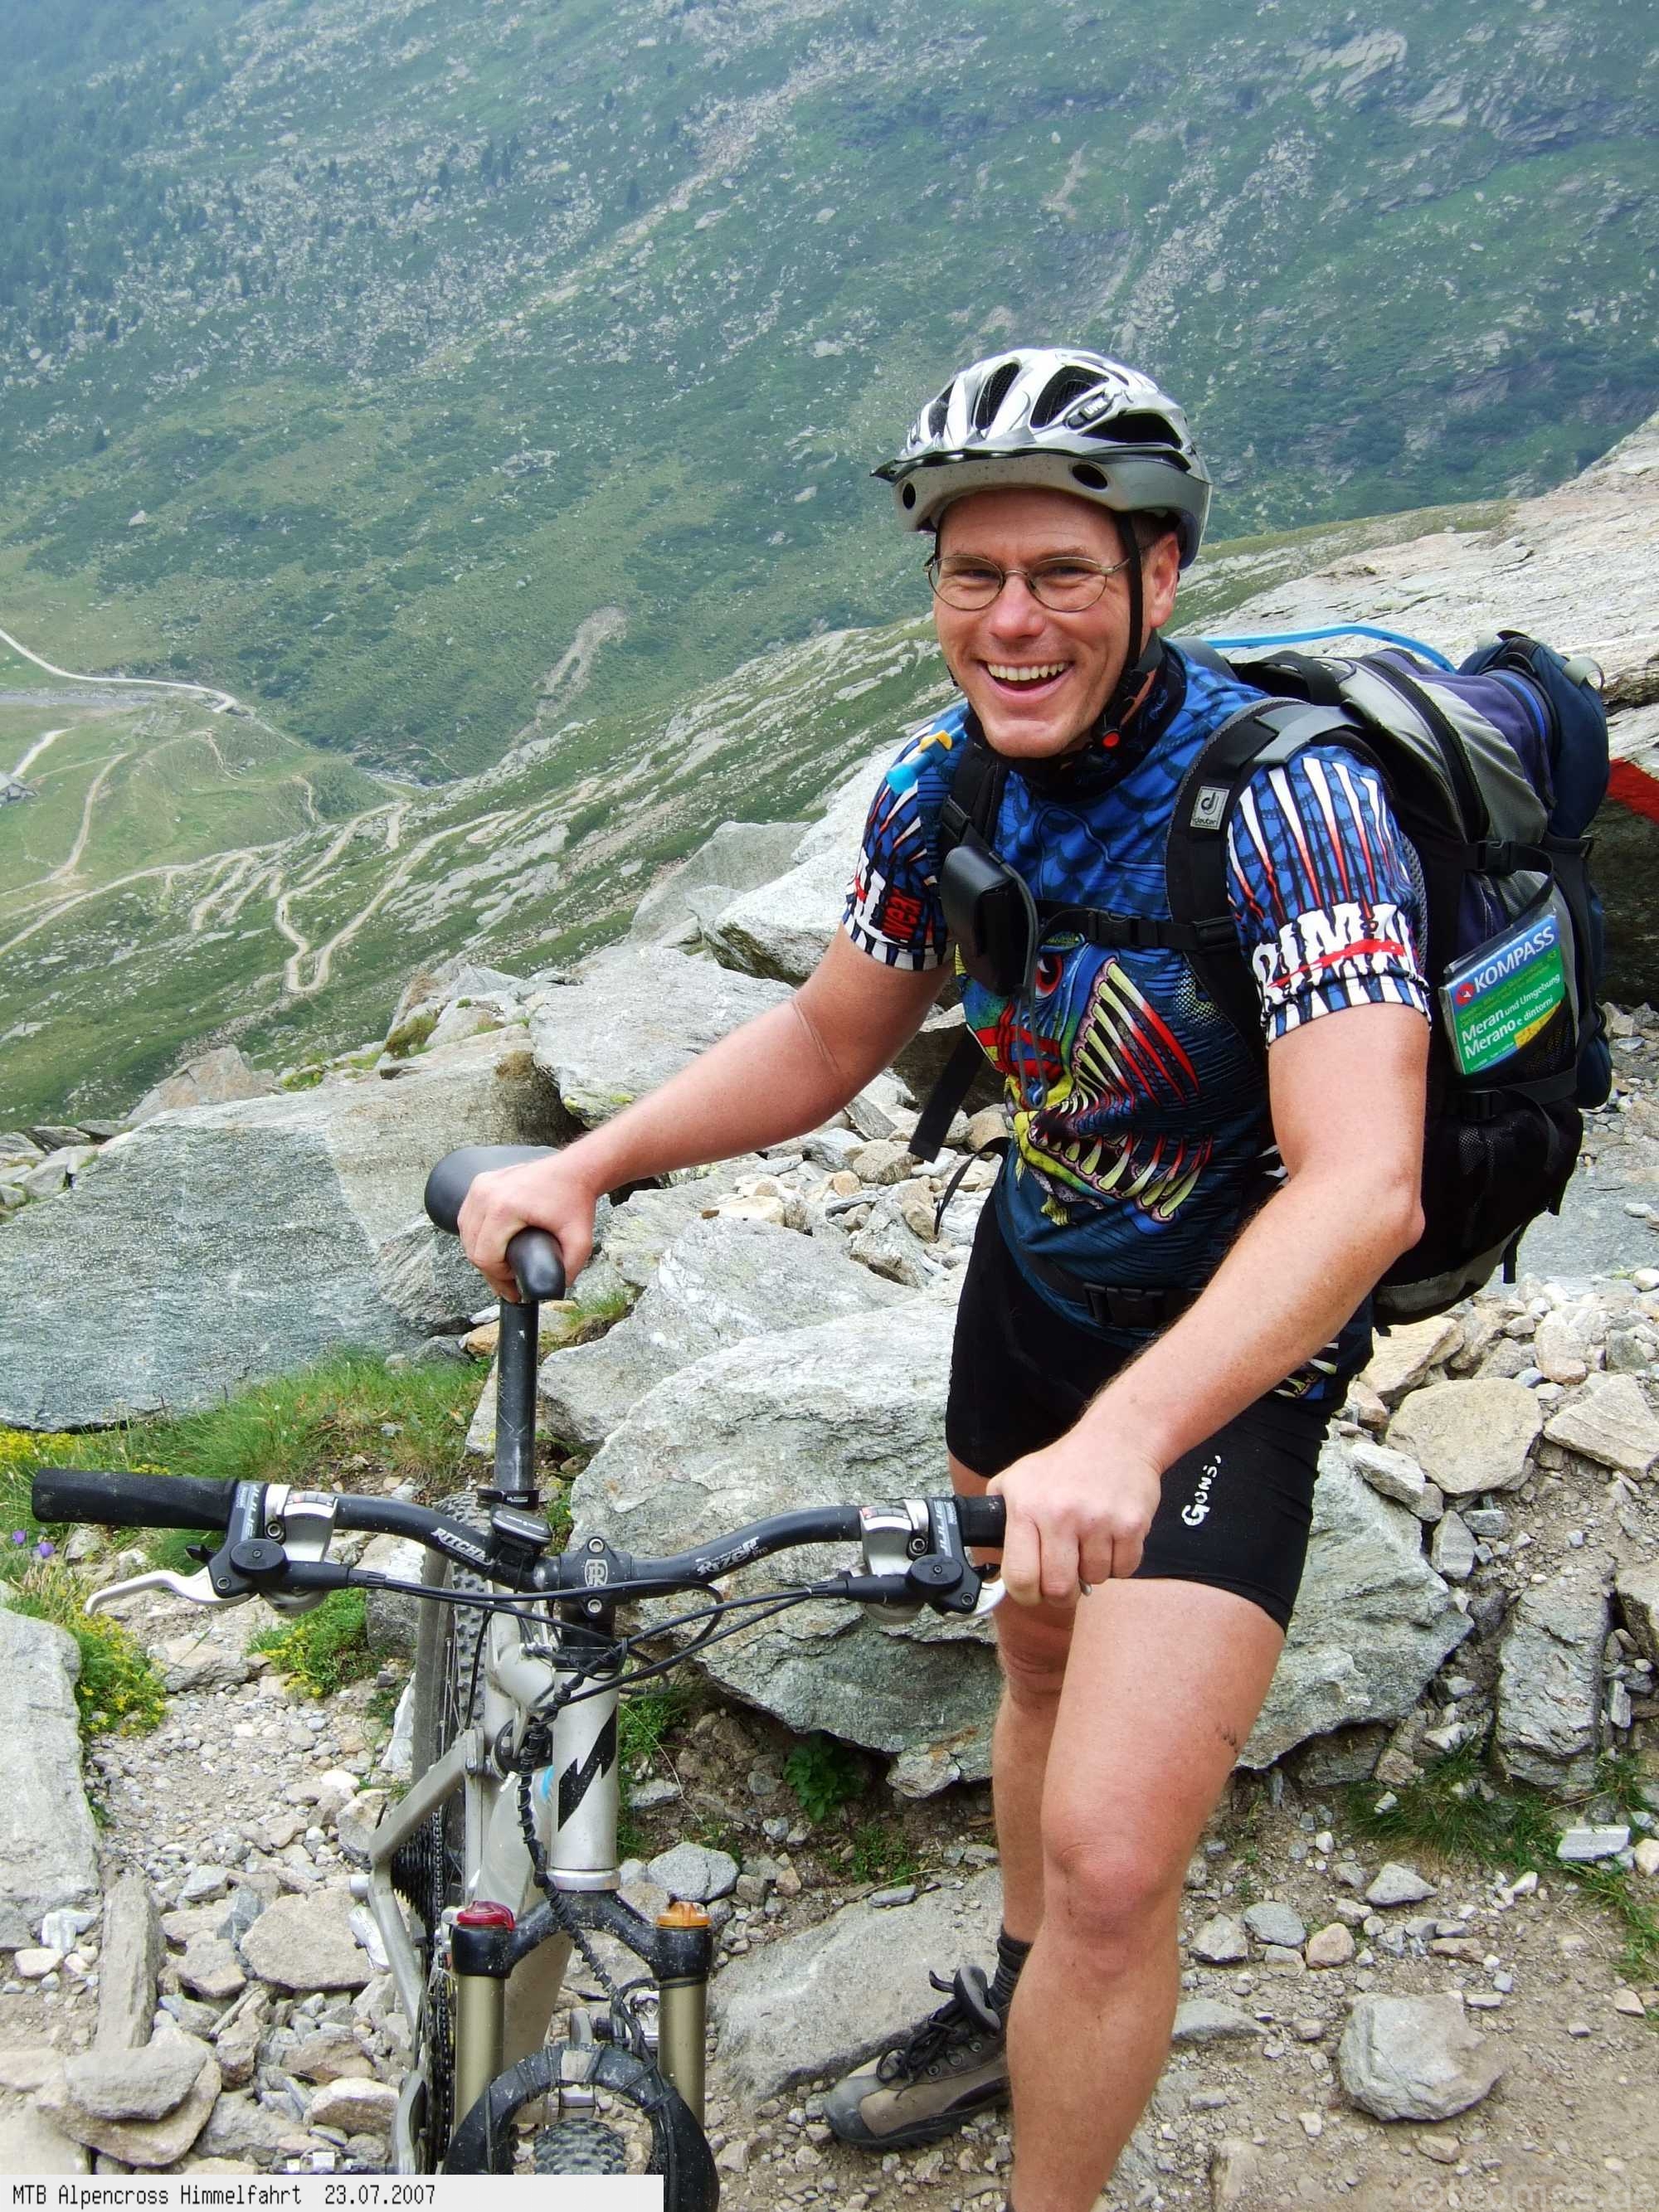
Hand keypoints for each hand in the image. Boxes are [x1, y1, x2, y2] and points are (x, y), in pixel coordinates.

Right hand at [457, 1153, 599, 1303]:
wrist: (575, 1169)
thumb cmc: (576, 1200)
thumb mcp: (580, 1241)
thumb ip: (569, 1270)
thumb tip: (548, 1292)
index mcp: (504, 1207)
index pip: (484, 1256)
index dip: (497, 1278)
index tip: (515, 1284)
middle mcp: (486, 1194)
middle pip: (472, 1247)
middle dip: (489, 1270)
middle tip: (509, 1282)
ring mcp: (481, 1186)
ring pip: (466, 1233)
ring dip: (480, 1253)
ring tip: (500, 1265)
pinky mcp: (481, 1182)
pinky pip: (467, 1217)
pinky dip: (475, 1234)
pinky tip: (489, 1245)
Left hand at [986, 1429, 1162, 1605]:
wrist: (1116, 1439)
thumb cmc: (1064, 1464)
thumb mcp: (1016, 1479)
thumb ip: (1000, 1519)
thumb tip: (995, 1562)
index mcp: (1026, 1508)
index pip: (1020, 1577)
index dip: (1026, 1596)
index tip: (1033, 1593)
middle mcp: (1060, 1515)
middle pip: (1059, 1589)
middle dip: (1061, 1593)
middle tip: (1065, 1578)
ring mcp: (1097, 1521)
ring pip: (1094, 1580)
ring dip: (1092, 1571)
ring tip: (1089, 1543)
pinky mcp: (1131, 1525)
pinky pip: (1124, 1570)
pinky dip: (1118, 1563)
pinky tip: (1110, 1538)